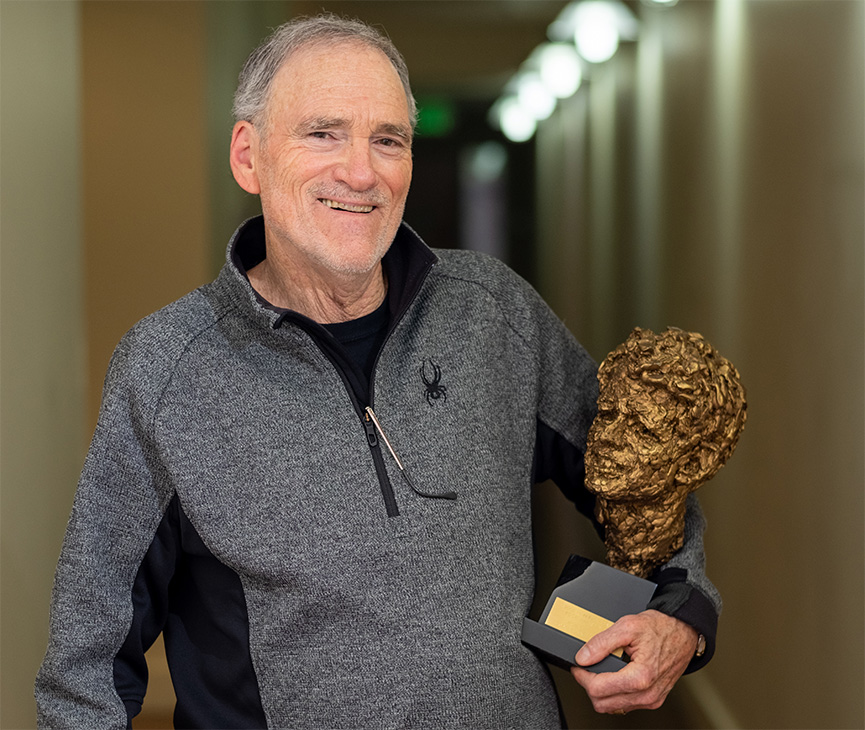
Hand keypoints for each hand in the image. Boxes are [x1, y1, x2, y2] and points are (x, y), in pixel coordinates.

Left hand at [569, 610, 697, 713]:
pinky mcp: (653, 700)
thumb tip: (583, 657)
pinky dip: (614, 694)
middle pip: (602, 703)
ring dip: (601, 692)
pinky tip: (614, 677)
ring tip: (601, 670)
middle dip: (589, 685)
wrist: (684, 632)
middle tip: (586, 667)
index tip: (578, 665)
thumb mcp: (627, 625)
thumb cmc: (661, 628)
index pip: (598, 689)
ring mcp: (651, 699)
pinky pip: (625, 705)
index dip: (582, 676)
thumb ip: (601, 642)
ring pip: (613, 707)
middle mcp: (647, 694)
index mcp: (640, 677)